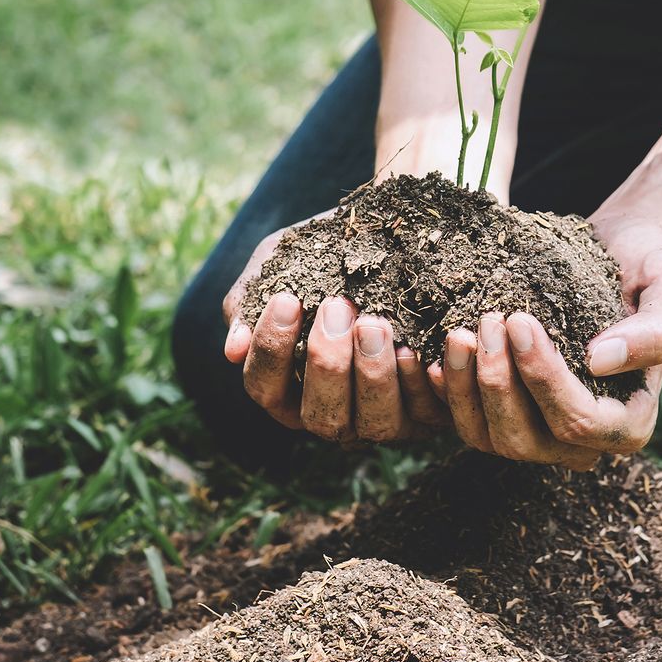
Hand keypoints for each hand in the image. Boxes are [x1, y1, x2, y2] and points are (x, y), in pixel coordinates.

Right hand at [220, 220, 449, 441]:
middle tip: (337, 305)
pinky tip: (415, 346)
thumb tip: (233, 350)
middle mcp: (332, 415)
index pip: (265, 387)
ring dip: (373, 374)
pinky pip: (425, 412)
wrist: (395, 238)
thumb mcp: (282, 265)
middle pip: (320, 416)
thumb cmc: (325, 256)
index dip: (272, 350)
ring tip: (374, 322)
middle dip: (327, 362)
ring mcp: (380, 420)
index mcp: (288, 390)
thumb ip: (251, 302)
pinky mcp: (427, 414)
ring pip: (373, 423)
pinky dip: (420, 382)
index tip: (287, 299)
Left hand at [426, 209, 661, 468]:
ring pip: (490, 439)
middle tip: (485, 322)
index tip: (520, 320)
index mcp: (631, 421)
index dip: (545, 380)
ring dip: (467, 389)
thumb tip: (600, 362)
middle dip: (499, 385)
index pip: (580, 424)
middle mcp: (586, 438)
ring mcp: (542, 429)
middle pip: (528, 442)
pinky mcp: (509, 408)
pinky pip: (469, 421)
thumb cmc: (654, 264)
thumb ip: (655, 330)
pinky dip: (448, 393)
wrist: (620, 247)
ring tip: (458, 332)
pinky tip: (436, 355)